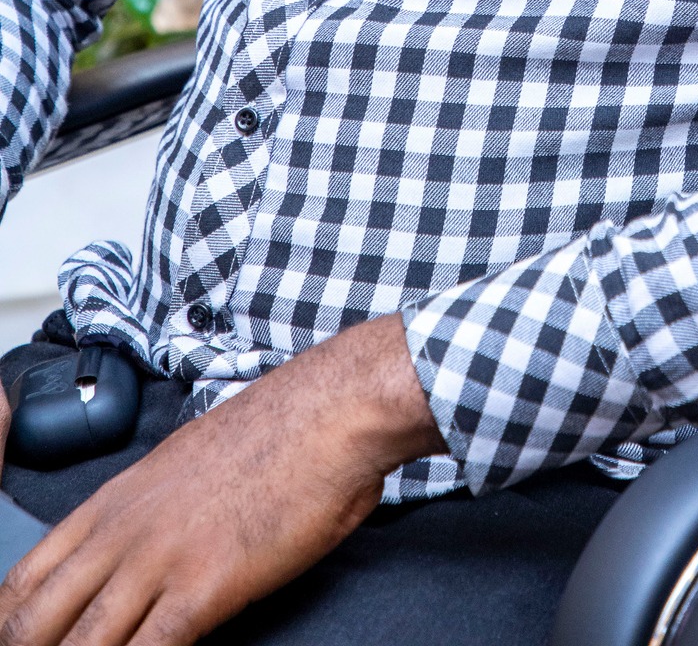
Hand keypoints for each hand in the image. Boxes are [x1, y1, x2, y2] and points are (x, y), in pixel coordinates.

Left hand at [0, 313, 442, 645]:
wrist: (331, 411)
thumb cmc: (277, 430)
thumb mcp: (186, 460)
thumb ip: (150, 508)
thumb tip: (140, 547)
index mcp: (115, 498)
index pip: (24, 578)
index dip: (10, 625)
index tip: (22, 644)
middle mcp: (123, 532)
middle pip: (34, 621)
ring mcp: (160, 560)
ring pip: (80, 643)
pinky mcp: (205, 587)